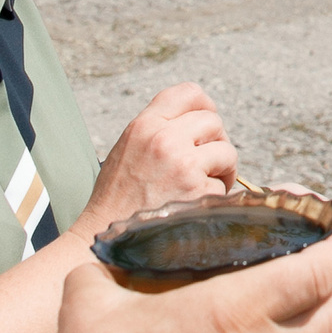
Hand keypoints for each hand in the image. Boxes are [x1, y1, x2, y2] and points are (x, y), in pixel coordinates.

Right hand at [78, 84, 237, 236]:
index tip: (206, 125)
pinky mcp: (198, 193)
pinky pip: (223, 186)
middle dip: (215, 143)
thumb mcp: (127, 150)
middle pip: (213, 122)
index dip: (205, 106)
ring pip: (227, 151)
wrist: (105, 239)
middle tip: (206, 165)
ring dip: (222, 170)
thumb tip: (198, 123)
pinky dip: (215, 198)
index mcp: (144, 126)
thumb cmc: (117, 199)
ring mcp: (183, 166)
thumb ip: (158, 130)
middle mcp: (164, 139)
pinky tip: (194, 207)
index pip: (188, 93)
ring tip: (204, 186)